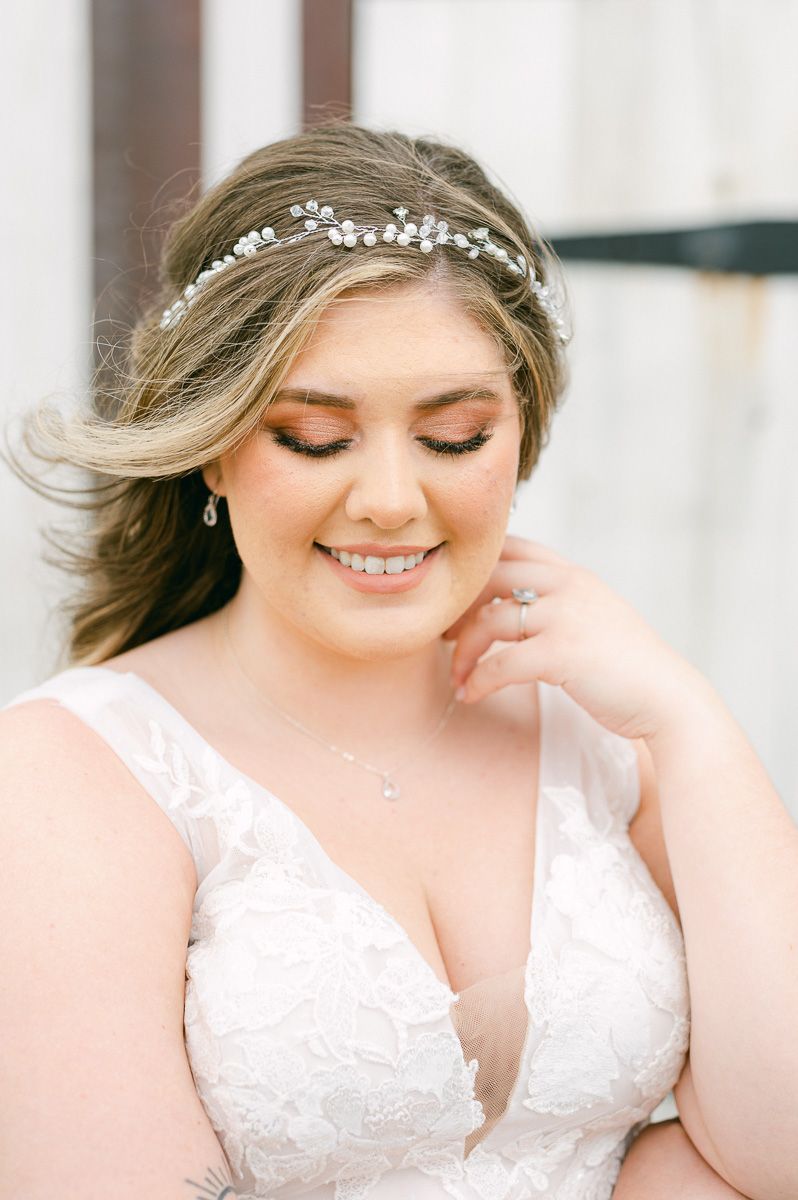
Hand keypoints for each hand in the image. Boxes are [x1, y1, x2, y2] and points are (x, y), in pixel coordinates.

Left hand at [444, 534, 706, 742]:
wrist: (667, 699)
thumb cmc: (627, 668)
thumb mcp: (595, 618)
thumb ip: (560, 604)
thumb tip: (512, 610)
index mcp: (574, 576)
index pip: (513, 547)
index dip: (476, 568)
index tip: (456, 598)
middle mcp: (569, 586)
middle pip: (489, 577)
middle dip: (458, 607)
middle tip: (443, 636)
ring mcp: (565, 617)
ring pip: (489, 621)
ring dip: (462, 652)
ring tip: (457, 677)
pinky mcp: (561, 653)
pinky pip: (500, 663)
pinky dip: (478, 680)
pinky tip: (470, 694)